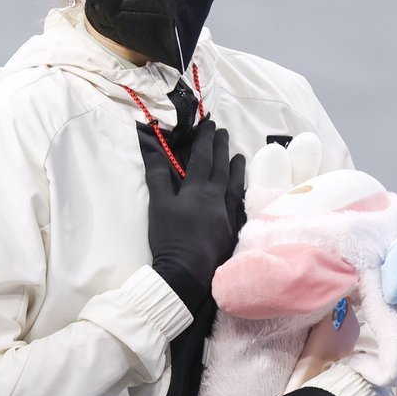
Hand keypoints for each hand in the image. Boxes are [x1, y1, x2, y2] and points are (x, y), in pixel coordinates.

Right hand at [139, 119, 245, 315]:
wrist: (190, 272)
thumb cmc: (171, 237)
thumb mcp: (158, 205)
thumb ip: (158, 176)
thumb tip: (152, 148)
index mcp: (197, 190)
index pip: (203, 158)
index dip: (205, 139)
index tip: (209, 124)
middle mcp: (217, 198)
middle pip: (221, 168)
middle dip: (222, 148)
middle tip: (223, 132)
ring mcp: (228, 215)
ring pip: (236, 186)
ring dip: (237, 169)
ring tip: (239, 157)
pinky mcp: (234, 231)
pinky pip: (242, 206)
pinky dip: (243, 195)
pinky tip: (244, 193)